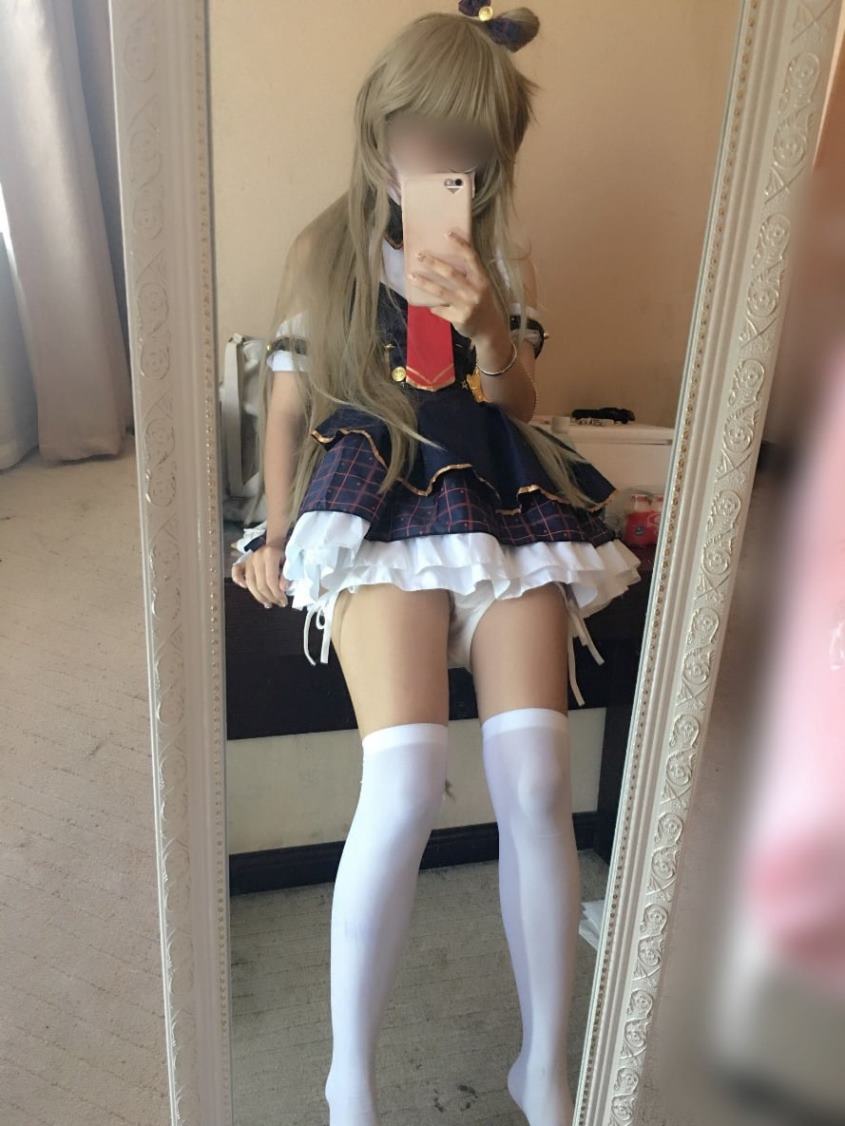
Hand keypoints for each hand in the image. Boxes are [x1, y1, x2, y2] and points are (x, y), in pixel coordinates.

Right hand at [231, 543, 287, 608]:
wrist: (275, 542)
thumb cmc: (283, 554)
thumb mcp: (290, 562)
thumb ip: (286, 575)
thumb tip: (282, 589)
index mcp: (270, 555)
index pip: (271, 581)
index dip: (277, 594)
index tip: (283, 602)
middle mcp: (257, 557)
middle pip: (260, 584)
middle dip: (270, 597)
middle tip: (278, 603)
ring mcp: (249, 560)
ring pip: (250, 583)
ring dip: (258, 596)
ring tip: (267, 603)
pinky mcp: (243, 562)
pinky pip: (236, 571)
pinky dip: (238, 580)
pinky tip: (244, 587)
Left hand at [408, 230, 508, 344]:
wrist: (489, 330)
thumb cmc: (480, 303)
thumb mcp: (480, 286)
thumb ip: (467, 275)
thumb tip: (442, 260)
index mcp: (481, 279)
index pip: (471, 258)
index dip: (460, 245)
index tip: (446, 234)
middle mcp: (475, 291)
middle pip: (451, 273)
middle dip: (433, 263)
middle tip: (419, 255)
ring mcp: (467, 305)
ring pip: (441, 291)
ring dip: (424, 283)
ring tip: (411, 275)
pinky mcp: (459, 318)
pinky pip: (440, 309)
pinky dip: (433, 306)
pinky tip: (427, 304)